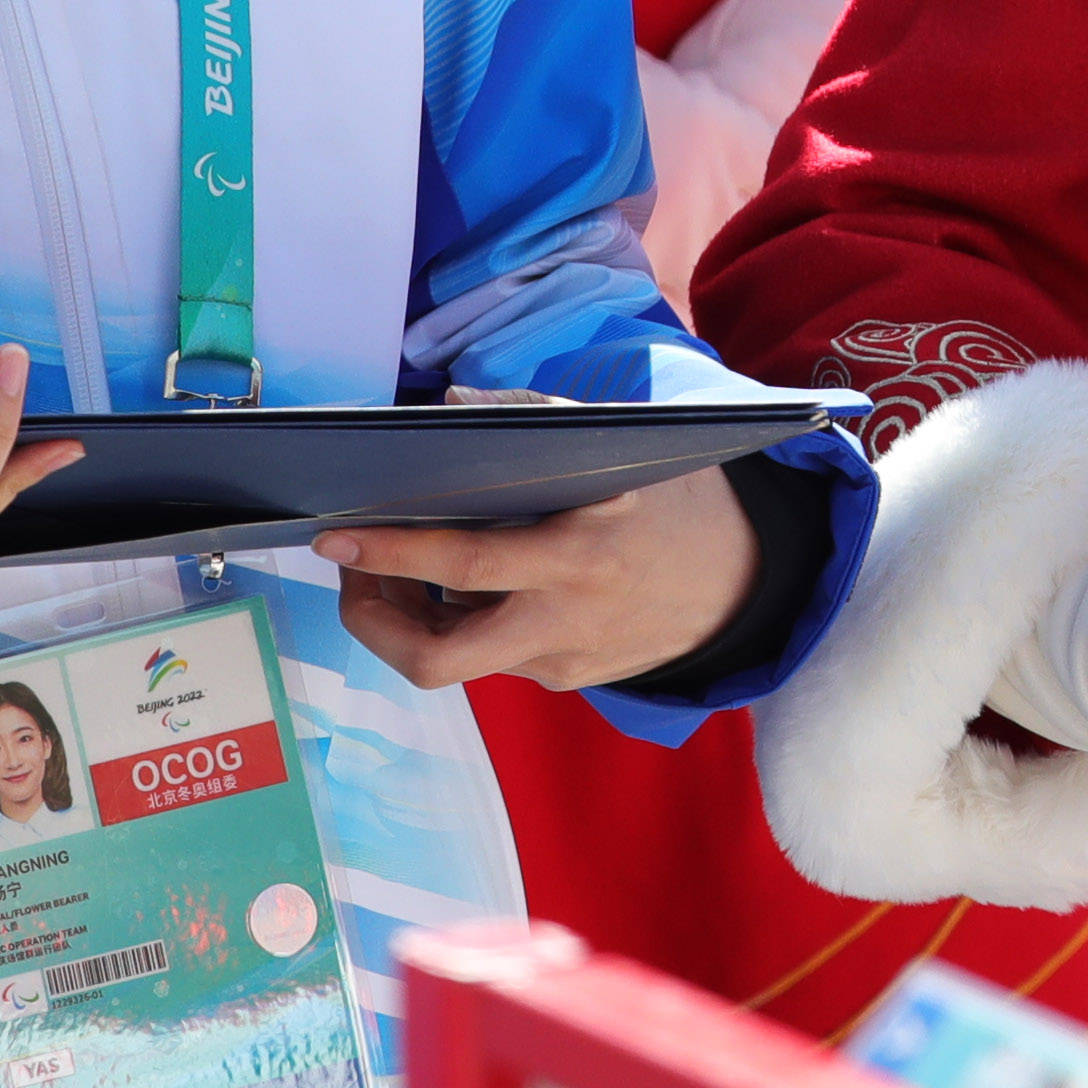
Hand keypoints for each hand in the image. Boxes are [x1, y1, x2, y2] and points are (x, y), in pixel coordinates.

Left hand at [322, 462, 757, 693]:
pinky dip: (465, 621)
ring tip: (403, 574)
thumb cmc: (679, 500)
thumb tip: (446, 406)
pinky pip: (494, 655)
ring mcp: (565, 659)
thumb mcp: (624, 446)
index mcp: (580, 551)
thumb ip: (533, 420)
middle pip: (438, 657)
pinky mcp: (567, 681)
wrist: (751, 582)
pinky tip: (472, 588)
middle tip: (354, 577)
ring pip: (457, 659)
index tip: (335, 539)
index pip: (463, 564)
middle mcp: (567, 616)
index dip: (390, 555)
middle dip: (373, 623)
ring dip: (412, 618)